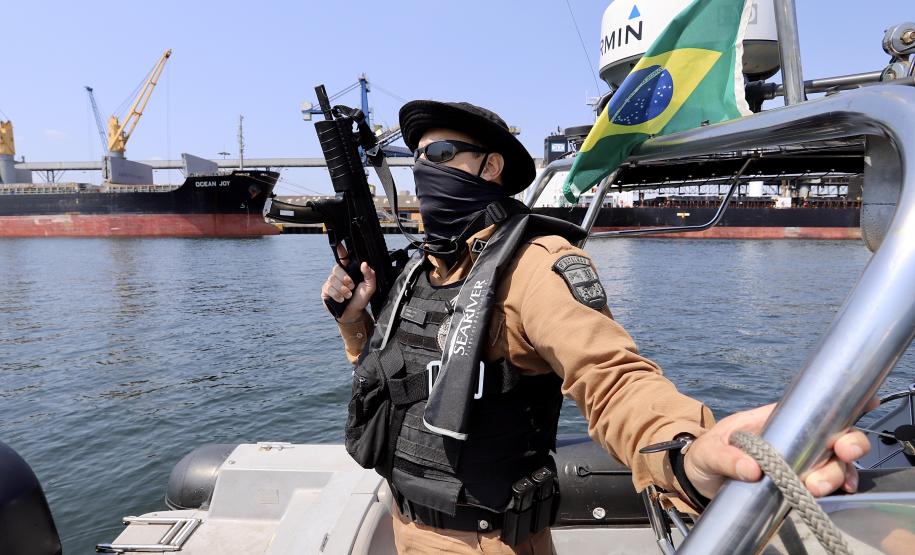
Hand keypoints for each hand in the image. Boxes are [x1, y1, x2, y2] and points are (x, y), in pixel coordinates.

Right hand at [320, 244, 376, 322]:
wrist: (353, 314)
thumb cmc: (361, 299)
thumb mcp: (370, 287)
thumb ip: (370, 275)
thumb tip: (365, 264)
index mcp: (349, 270)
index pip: (343, 257)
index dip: (340, 250)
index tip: (339, 244)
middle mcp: (339, 275)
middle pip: (336, 268)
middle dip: (345, 278)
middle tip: (351, 286)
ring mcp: (331, 282)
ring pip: (332, 279)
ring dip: (342, 289)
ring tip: (348, 295)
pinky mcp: (325, 291)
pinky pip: (328, 288)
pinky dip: (337, 295)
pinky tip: (341, 299)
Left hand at [684, 398, 877, 499]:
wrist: (700, 480)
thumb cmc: (705, 455)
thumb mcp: (708, 451)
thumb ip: (726, 458)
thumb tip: (752, 469)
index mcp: (773, 420)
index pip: (812, 407)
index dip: (841, 404)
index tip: (867, 403)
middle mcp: (793, 438)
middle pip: (833, 436)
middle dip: (847, 443)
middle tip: (842, 454)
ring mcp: (798, 461)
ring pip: (833, 461)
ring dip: (836, 471)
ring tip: (817, 486)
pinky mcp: (797, 483)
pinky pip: (826, 484)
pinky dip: (836, 488)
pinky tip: (837, 493)